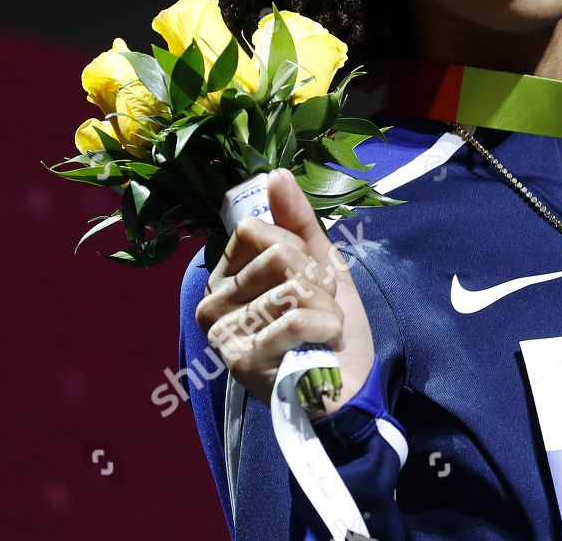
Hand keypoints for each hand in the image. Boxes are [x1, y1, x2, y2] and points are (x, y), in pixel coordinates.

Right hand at [194, 168, 374, 418]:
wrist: (349, 388)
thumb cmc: (327, 326)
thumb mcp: (319, 263)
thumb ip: (297, 220)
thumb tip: (275, 173)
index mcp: (225, 277)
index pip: (254, 229)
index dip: (295, 247)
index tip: (308, 277)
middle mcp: (211, 304)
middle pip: (277, 254)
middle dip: (317, 280)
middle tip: (318, 309)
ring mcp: (223, 334)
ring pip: (291, 286)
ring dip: (326, 307)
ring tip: (321, 332)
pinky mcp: (241, 362)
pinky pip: (296, 317)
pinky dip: (325, 326)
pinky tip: (322, 344)